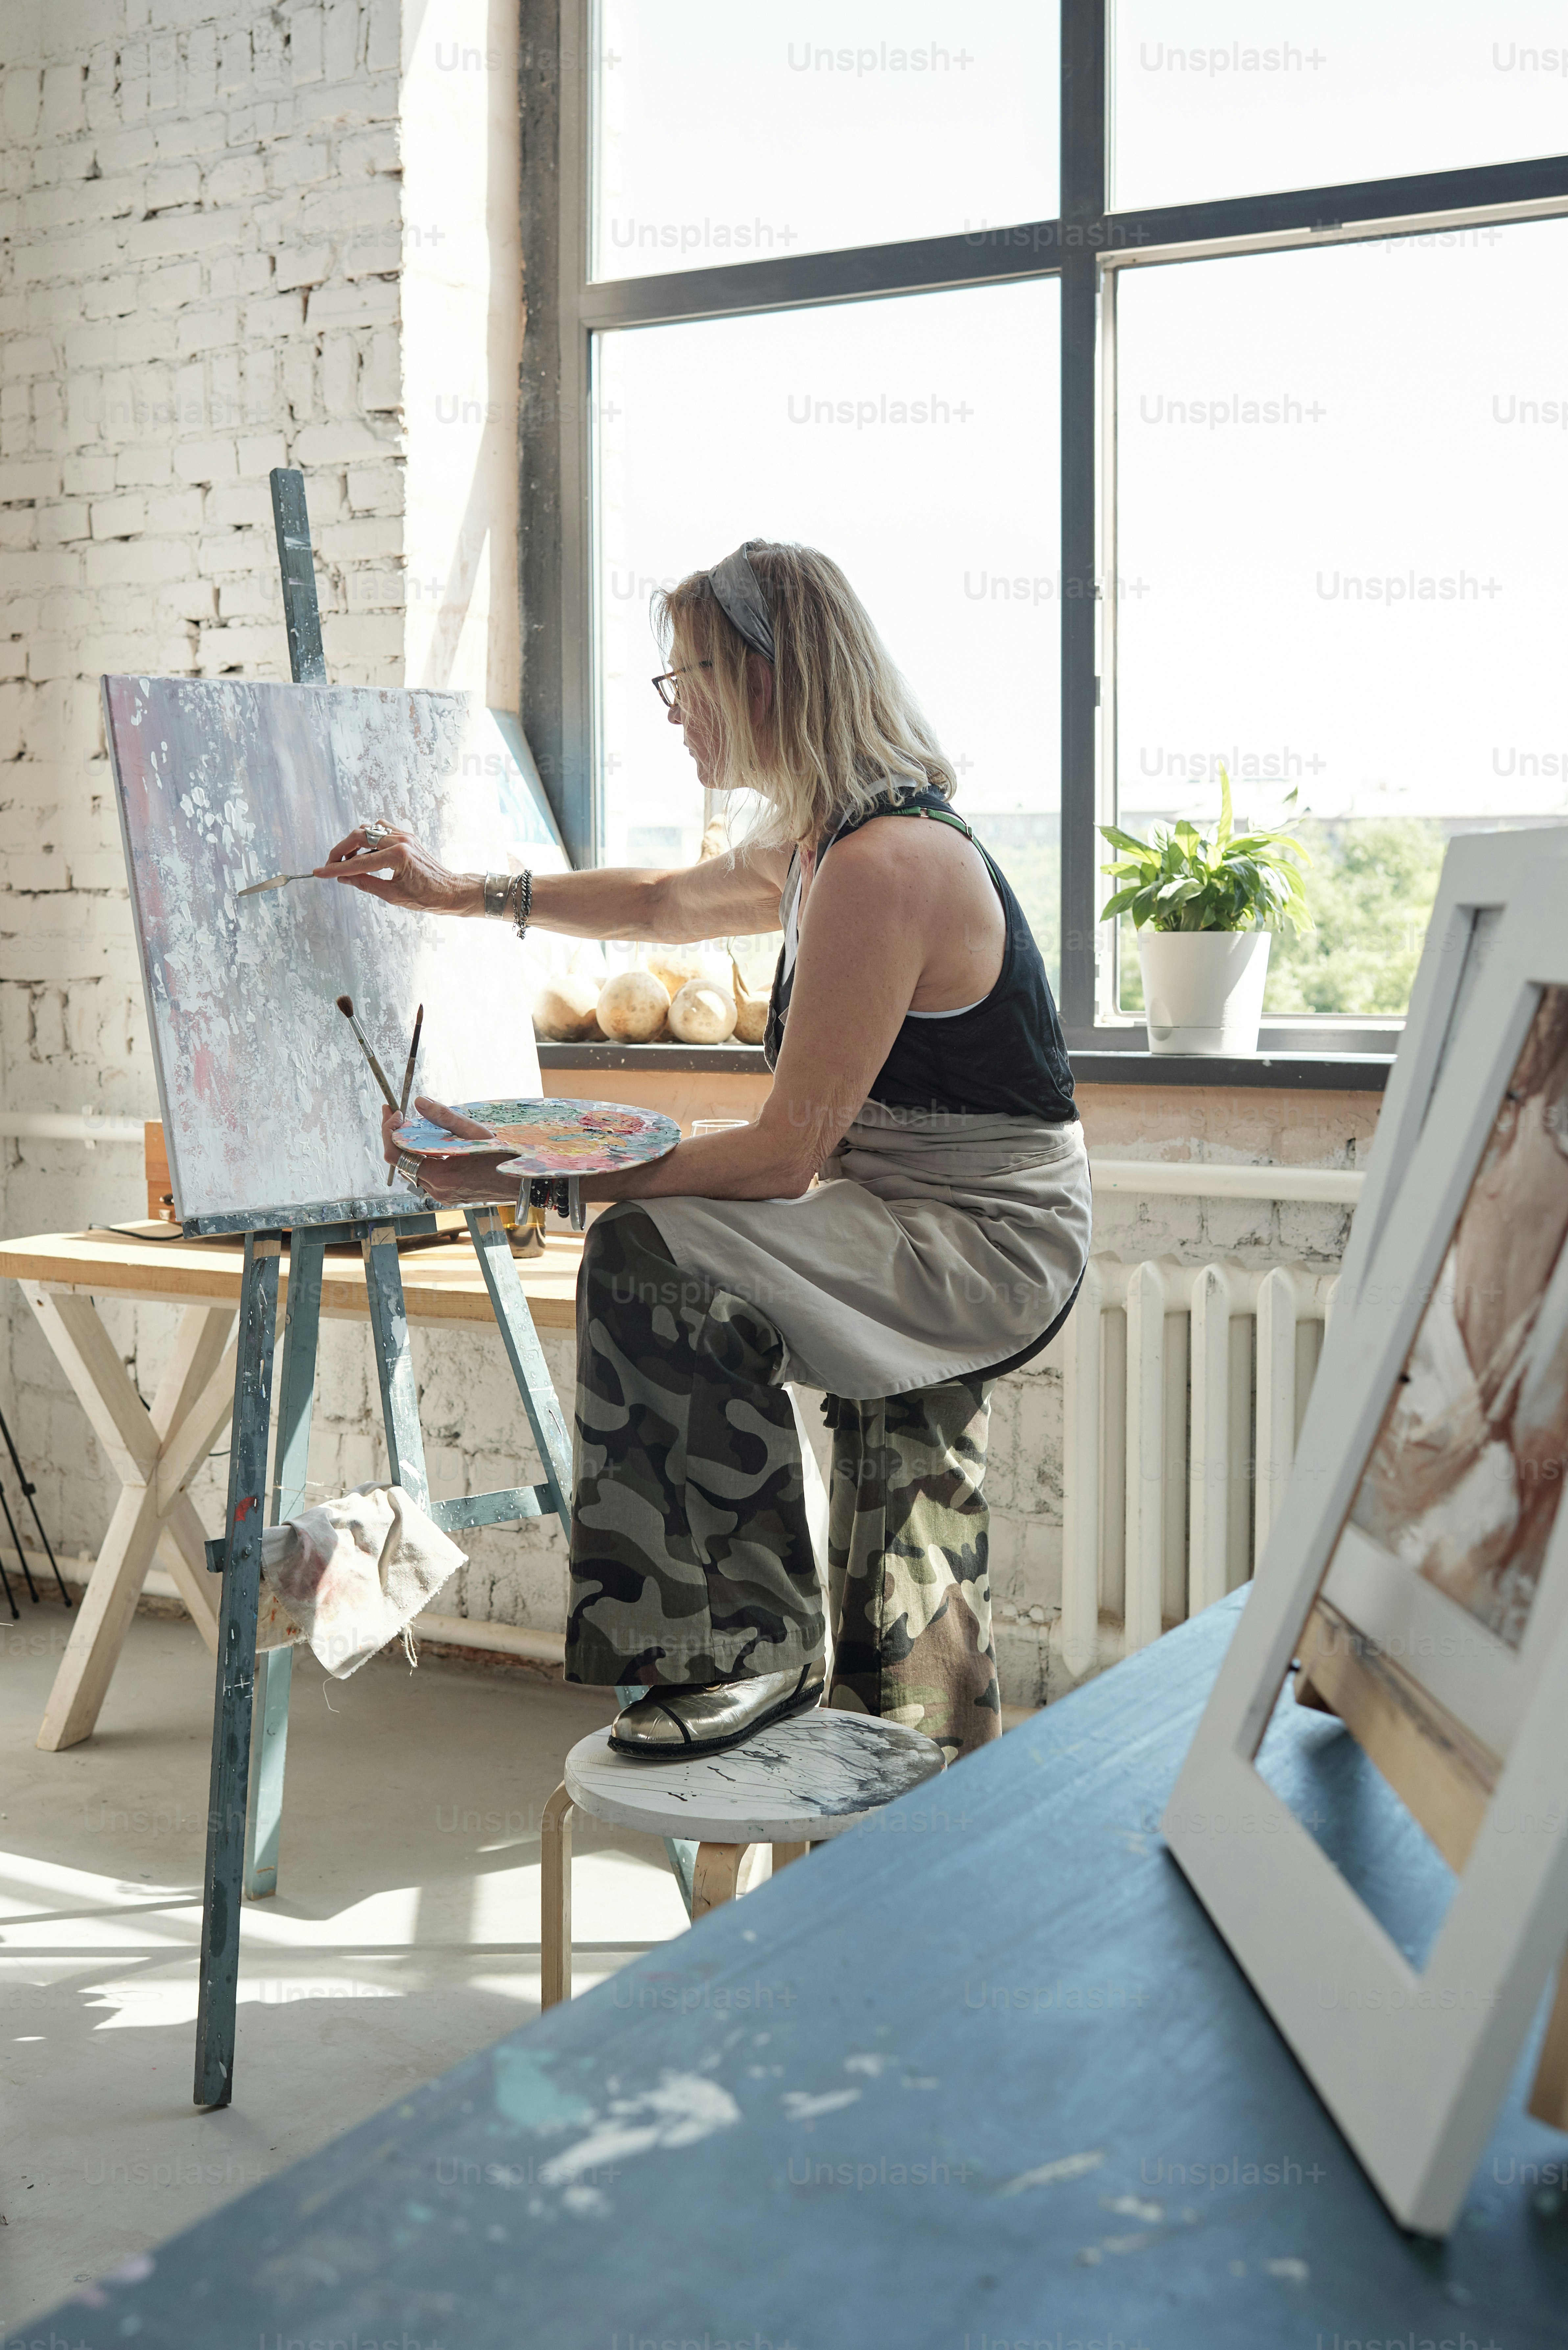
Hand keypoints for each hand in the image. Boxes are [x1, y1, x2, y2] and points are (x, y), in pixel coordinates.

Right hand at [316, 825, 481, 916]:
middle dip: (341, 850)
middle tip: (330, 864)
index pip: (359, 862)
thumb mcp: (392, 895)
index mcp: (398, 856)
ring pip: (369, 829)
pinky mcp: (407, 836)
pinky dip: (368, 838)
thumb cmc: (427, 897)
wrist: (451, 891)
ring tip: (347, 861)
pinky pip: (381, 829)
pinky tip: (364, 853)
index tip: (320, 872)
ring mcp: (405, 835)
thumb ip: (365, 884)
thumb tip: (342, 878)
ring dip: (354, 843)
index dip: (336, 868)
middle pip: (359, 835)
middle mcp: (401, 840)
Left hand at [385, 1095, 517, 1206]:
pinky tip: (430, 1143)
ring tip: (413, 1126)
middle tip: (399, 1114)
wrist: (524, 1184)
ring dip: (409, 1148)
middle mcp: (437, 1190)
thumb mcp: (475, 1134)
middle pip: (400, 1162)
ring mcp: (443, 1195)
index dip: (388, 1131)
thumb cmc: (504, 1158)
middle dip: (396, 1136)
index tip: (394, 1112)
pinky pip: (426, 1175)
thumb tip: (419, 1101)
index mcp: (440, 1176)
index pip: (395, 1156)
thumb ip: (445, 1118)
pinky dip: (422, 1158)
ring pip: (412, 1169)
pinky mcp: (449, 1195)